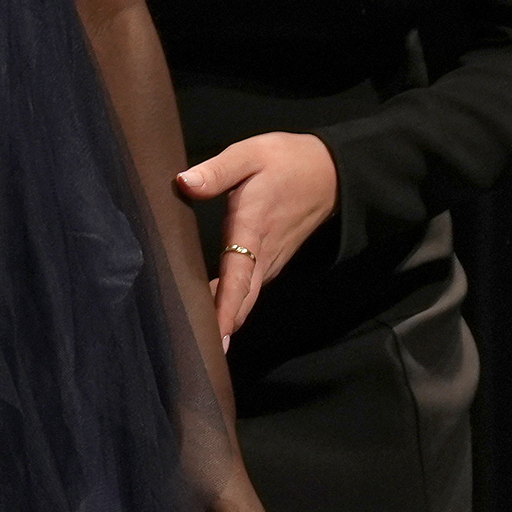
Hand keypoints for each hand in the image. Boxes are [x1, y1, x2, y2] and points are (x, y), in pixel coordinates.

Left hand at [174, 132, 337, 345]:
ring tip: (193, 342)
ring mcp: (269, 262)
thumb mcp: (250, 154)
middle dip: (220, 328)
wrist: (329, 173)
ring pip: (245, 299)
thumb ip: (217, 171)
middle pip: (241, 300)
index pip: (238, 276)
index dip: (226, 307)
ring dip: (223, 320)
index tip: (216, 338)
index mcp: (252, 228)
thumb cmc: (285, 162)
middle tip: (195, 357)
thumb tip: (183, 183)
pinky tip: (206, 314)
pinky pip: (247, 291)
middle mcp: (263, 254)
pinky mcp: (269, 262)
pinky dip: (229, 306)